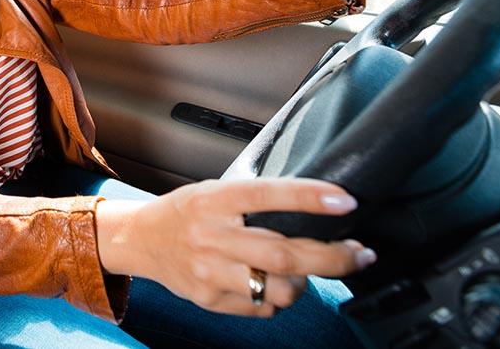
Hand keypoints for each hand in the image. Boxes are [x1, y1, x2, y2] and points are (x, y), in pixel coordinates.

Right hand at [96, 178, 374, 316]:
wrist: (140, 240)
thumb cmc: (184, 211)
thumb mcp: (214, 191)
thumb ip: (253, 198)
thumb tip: (311, 202)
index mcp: (215, 200)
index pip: (268, 195)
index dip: (310, 197)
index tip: (345, 200)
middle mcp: (212, 236)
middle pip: (284, 254)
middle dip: (332, 257)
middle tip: (360, 253)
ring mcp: (210, 272)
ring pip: (278, 288)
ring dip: (304, 283)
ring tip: (306, 271)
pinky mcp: (209, 299)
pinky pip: (261, 307)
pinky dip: (276, 298)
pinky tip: (273, 284)